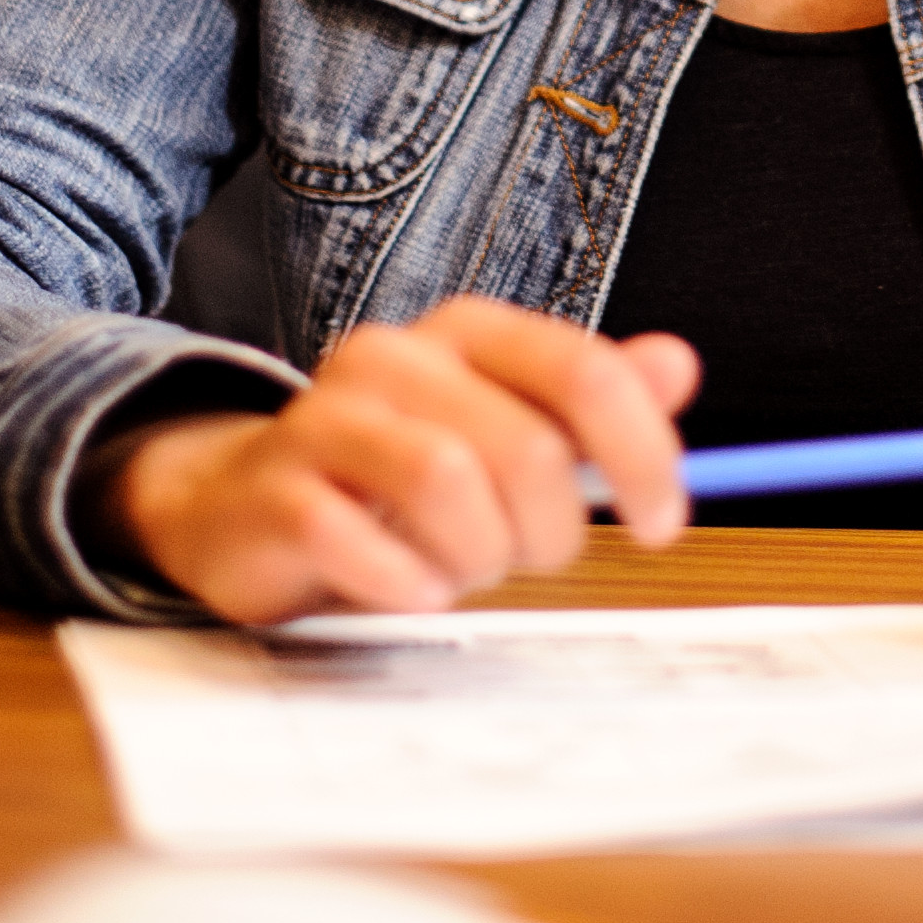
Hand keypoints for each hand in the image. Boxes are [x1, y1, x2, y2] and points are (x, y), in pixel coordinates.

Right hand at [100, 296, 699, 625]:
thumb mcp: (504, 433)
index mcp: (467, 333)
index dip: (642, 454)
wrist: (244, 505)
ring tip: (457, 568)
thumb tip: (678, 365)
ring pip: (448, 485)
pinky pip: (360, 541)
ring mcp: (325, 417)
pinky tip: (407, 589)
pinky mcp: (276, 488)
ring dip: (476, 557)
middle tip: (523, 557)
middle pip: (526, 447)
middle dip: (549, 531)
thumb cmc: (394, 478)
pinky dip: (403, 583)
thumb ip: (588, 405)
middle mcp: (395, 357)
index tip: (660, 525)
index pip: (583, 372)